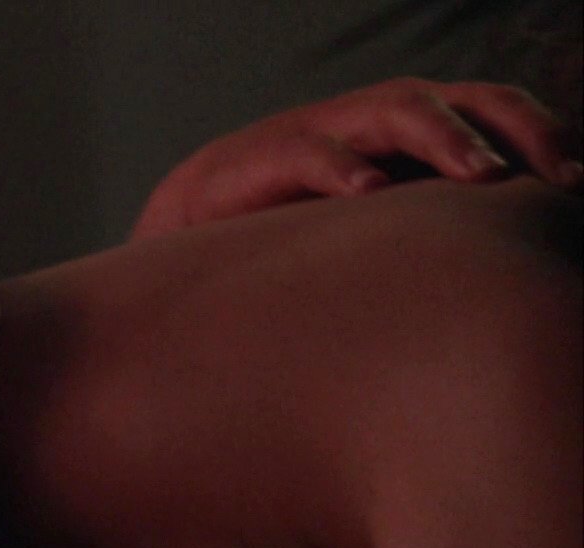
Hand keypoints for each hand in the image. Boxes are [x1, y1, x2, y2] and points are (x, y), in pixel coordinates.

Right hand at [133, 78, 583, 238]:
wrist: (196, 219)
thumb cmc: (301, 227)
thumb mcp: (383, 224)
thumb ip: (438, 223)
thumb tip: (515, 255)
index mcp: (414, 130)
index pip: (495, 110)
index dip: (542, 136)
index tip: (577, 184)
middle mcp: (377, 118)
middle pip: (464, 99)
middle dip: (517, 131)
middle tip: (554, 175)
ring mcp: (326, 130)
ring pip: (399, 108)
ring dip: (447, 139)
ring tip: (481, 176)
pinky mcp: (268, 155)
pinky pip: (314, 151)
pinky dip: (345, 168)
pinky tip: (370, 193)